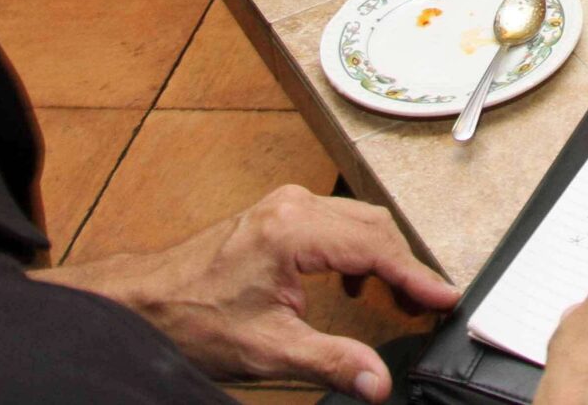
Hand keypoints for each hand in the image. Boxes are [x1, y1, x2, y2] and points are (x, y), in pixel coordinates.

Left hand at [44, 187, 457, 400]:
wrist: (142, 303)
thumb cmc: (192, 318)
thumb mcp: (267, 350)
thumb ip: (331, 362)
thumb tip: (377, 381)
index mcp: (293, 232)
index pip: (376, 246)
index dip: (416, 276)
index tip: (444, 299)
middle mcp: (293, 207)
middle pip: (374, 226)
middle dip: (406, 267)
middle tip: (428, 306)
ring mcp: (284, 206)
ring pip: (358, 220)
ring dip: (384, 257)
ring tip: (399, 300)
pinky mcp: (278, 215)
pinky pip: (337, 222)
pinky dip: (359, 250)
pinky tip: (356, 283)